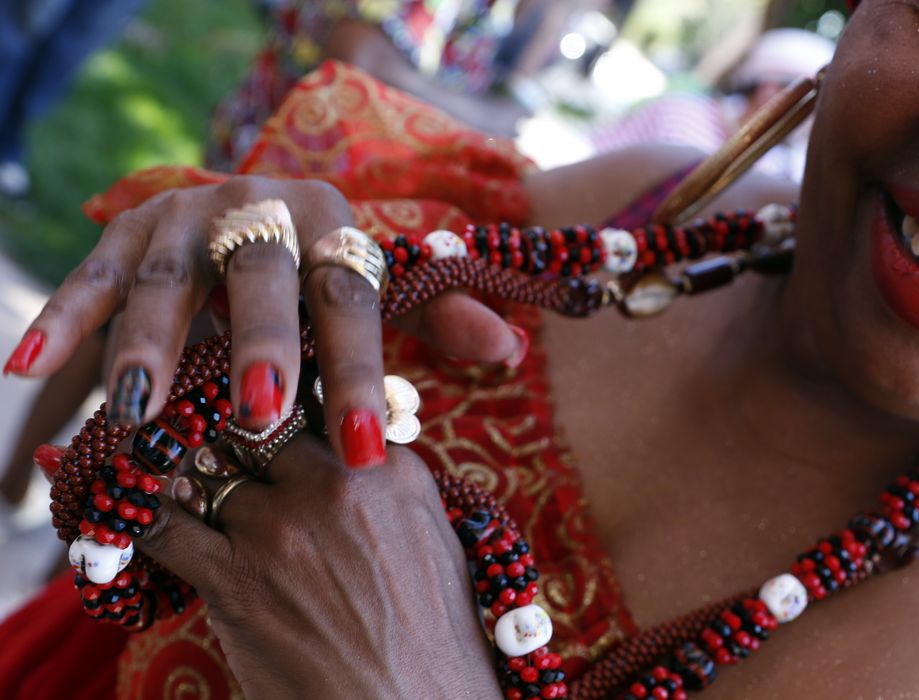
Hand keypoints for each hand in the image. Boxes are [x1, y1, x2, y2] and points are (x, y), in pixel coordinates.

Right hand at [3, 176, 524, 467]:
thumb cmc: (333, 271)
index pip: (352, 300)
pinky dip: (62, 318)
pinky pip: (90, 273)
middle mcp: (262, 207)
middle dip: (259, 342)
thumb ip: (442, 315)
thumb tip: (508, 350)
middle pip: (261, 273)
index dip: (359, 374)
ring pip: (165, 276)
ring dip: (148, 342)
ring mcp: (189, 214)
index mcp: (335, 223)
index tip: (363, 451)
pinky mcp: (129, 229)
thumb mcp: (391, 287)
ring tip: (138, 410)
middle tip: (260, 414)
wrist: (266, 208)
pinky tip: (28, 368)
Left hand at [140, 440, 501, 698]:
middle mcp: (336, 483)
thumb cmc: (435, 637)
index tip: (269, 429)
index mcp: (389, 470)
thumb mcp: (434, 539)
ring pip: (211, 473)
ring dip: (199, 487)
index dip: (287, 423)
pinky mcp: (236, 579)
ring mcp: (282, 528)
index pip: (318, 410)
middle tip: (227, 462)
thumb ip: (388, 487)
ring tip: (185, 494)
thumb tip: (350, 454)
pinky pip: (165, 527)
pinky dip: (141, 516)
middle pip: (261, 430)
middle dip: (242, 446)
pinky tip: (129, 512)